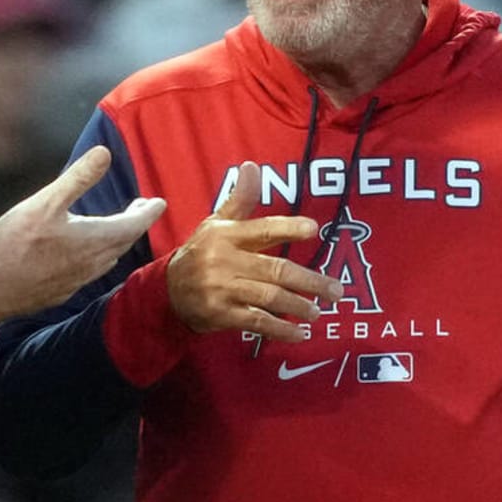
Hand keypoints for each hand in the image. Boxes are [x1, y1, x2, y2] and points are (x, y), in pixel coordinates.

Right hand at [0, 146, 165, 321]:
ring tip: (117, 228)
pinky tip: (85, 255)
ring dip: (118, 241)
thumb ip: (78, 178)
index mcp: (95, 239)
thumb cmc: (16, 244)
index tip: (159, 202)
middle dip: (135, 223)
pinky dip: (99, 257)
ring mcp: (79, 280)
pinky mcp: (63, 290)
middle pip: (124, 241)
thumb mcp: (47, 202)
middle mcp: (94, 263)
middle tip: (141, 208)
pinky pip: (92, 272)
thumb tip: (105, 153)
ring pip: (109, 258)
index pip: (134, 224)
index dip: (149, 211)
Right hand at [167, 162, 341, 340]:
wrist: (166, 292)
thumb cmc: (200, 254)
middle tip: (335, 290)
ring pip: (268, 297)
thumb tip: (252, 167)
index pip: (262, 229)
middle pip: (274, 270)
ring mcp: (223, 290)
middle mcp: (225, 262)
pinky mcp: (221, 314)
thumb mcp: (215, 224)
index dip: (288, 228)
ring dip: (298, 306)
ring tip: (318, 311)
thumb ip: (239, 200)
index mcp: (227, 236)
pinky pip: (256, 322)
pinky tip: (299, 334)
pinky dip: (280, 329)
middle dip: (308, 281)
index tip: (314, 230)